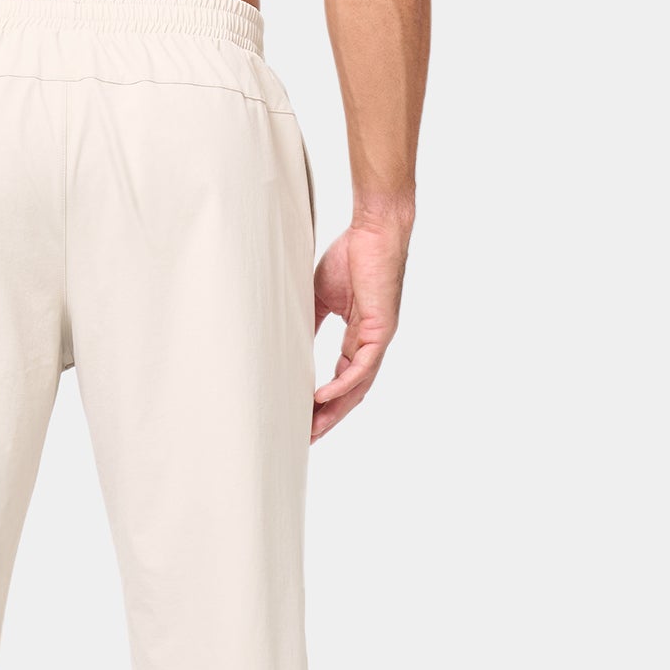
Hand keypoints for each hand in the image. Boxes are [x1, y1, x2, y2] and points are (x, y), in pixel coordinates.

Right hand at [311, 212, 410, 439]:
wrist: (374, 231)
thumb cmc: (351, 256)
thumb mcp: (321, 296)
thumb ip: (311, 321)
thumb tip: (288, 340)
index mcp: (358, 337)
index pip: (341, 379)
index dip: (324, 402)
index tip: (302, 418)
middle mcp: (370, 344)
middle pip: (351, 392)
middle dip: (329, 417)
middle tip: (306, 439)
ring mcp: (377, 338)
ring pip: (358, 386)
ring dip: (335, 410)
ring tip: (312, 429)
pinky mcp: (380, 329)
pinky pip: (361, 366)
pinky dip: (343, 384)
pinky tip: (323, 398)